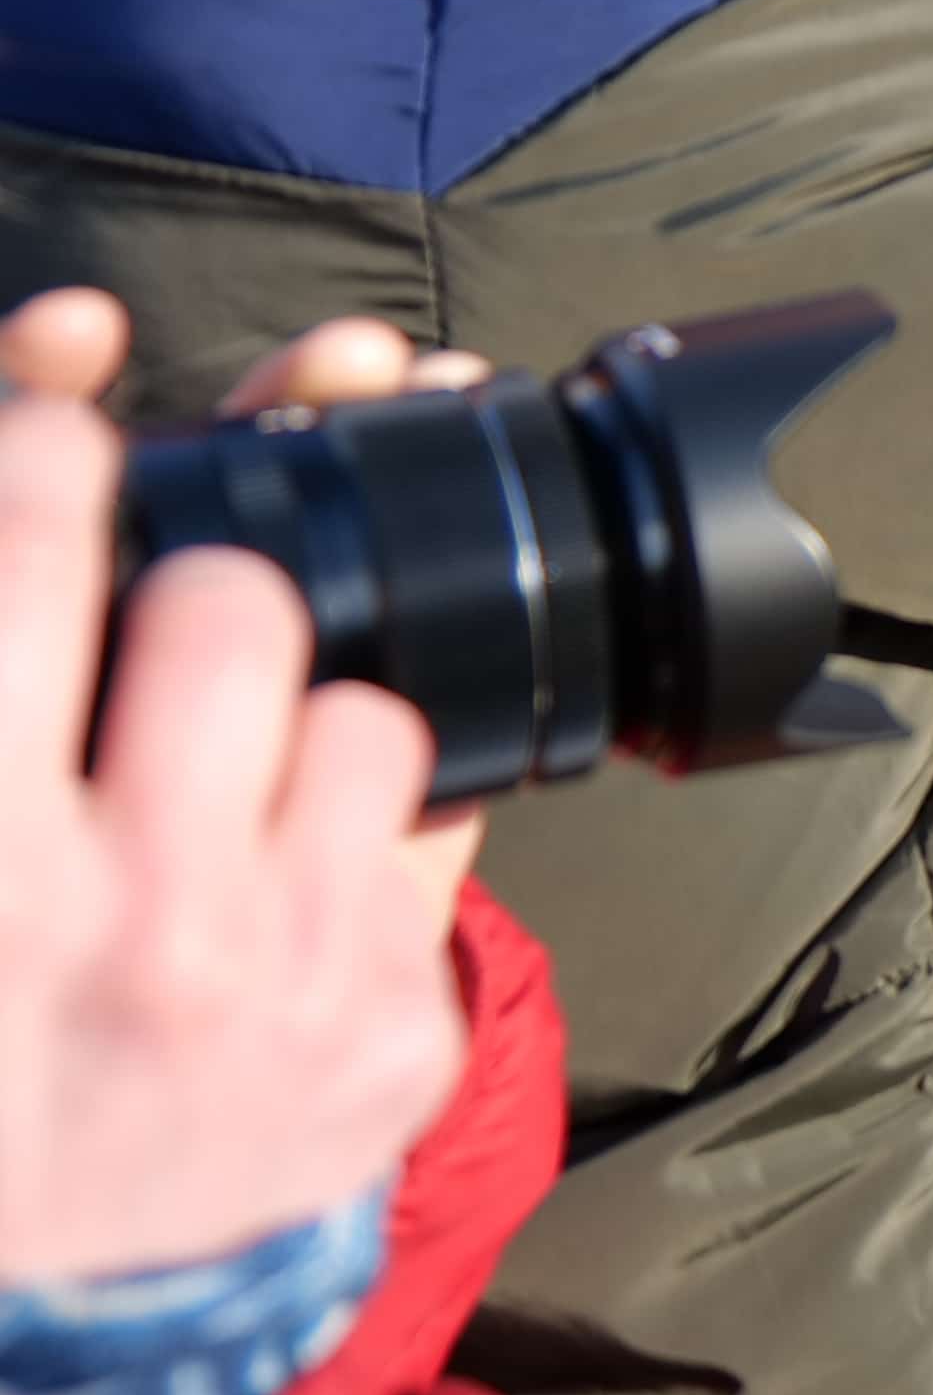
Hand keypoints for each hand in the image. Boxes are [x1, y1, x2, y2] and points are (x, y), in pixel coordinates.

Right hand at [0, 290, 477, 1293]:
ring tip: (218, 796)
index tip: (66, 435)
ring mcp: (281, 997)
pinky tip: (271, 895)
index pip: (41, 558)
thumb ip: (2, 608)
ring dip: (300, 726)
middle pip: (238, 608)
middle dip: (203, 596)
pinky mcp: (390, 1053)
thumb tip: (77, 342)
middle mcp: (132, 930)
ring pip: (369, 714)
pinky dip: (349, 855)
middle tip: (165, 641)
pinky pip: (428, 849)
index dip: (52, 454)